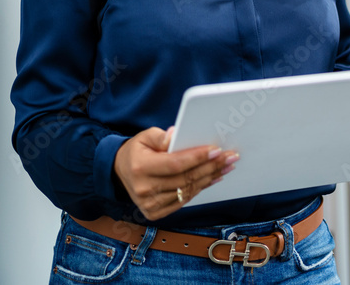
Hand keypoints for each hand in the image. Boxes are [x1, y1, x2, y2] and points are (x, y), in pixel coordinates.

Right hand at [113, 126, 237, 221]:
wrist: (119, 172)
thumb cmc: (136, 151)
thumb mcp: (145, 137)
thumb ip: (161, 136)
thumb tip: (177, 135)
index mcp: (141, 167)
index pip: (175, 163)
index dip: (198, 157)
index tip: (217, 150)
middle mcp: (144, 189)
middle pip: (185, 178)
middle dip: (211, 166)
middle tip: (230, 157)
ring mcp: (149, 204)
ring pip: (188, 191)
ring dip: (210, 178)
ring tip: (226, 166)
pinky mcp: (155, 213)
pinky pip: (184, 200)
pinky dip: (200, 189)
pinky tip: (213, 178)